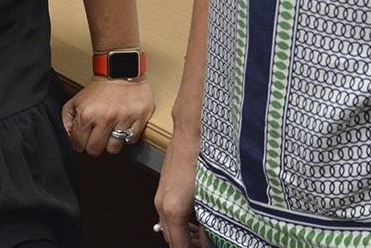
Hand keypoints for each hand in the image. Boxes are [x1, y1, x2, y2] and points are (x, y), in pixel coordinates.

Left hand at [61, 77, 154, 156]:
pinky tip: (124, 126)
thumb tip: (68, 139)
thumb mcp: (76, 101)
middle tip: (97, 136)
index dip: (79, 143)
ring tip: (111, 131)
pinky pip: (132, 140)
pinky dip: (128, 136)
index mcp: (87, 114)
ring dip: (111, 142)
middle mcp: (105, 117)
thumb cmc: (99, 88)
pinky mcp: (140, 117)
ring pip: (114, 149)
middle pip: (95, 150)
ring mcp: (124, 117)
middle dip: (94, 145)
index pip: (78, 144)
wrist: (121, 69)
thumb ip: (67, 120)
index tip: (84, 139)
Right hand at [154, 128, 204, 246]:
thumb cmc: (202, 161)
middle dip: (186, 244)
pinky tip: (196, 217)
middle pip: (170, 238)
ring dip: (183, 233)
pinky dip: (180, 221)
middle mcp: (162, 205)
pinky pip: (168, 213)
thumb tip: (209, 239)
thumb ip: (209, 224)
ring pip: (168, 226)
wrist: (191, 134)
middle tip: (204, 245)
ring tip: (202, 235)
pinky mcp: (164, 187)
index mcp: (173, 211)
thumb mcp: (209, 198)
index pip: (178, 246)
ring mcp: (161, 195)